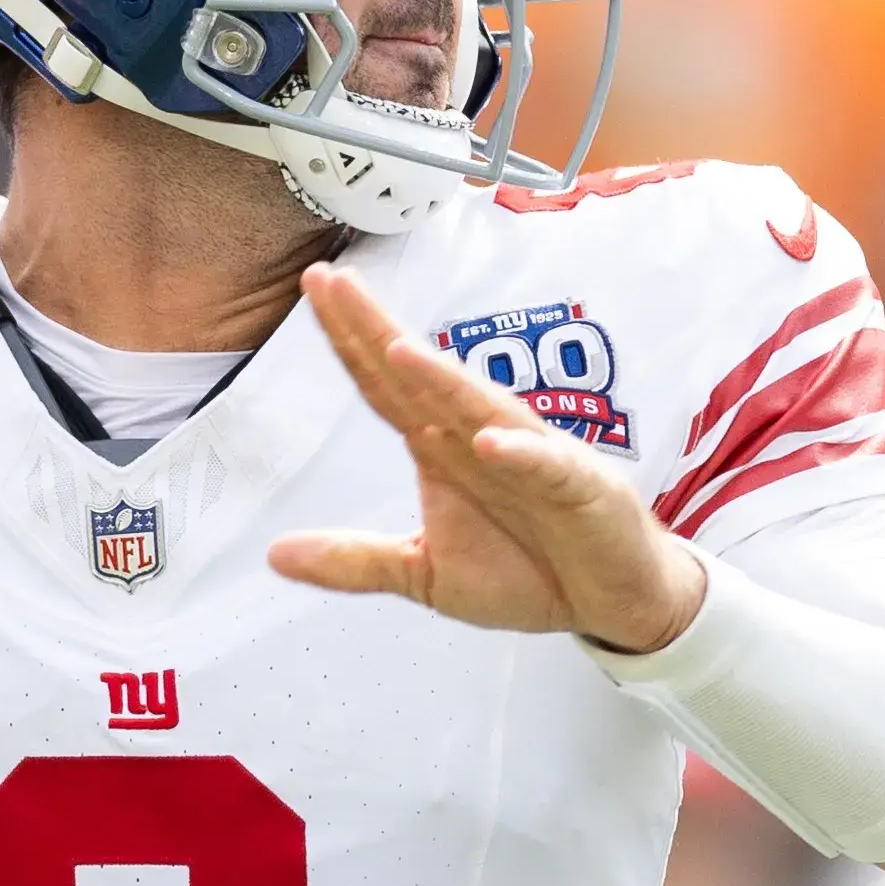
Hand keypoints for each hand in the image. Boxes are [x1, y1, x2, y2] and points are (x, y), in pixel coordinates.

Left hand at [268, 264, 706, 653]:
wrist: (609, 603)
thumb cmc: (525, 572)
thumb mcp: (424, 574)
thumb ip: (353, 561)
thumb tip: (275, 555)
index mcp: (440, 447)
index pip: (384, 384)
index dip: (348, 340)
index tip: (315, 289)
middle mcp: (479, 437)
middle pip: (420, 378)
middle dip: (376, 330)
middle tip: (334, 282)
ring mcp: (529, 456)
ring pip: (480, 408)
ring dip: (442, 380)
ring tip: (399, 349)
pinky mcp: (577, 488)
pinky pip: (545, 465)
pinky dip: (520, 452)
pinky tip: (489, 440)